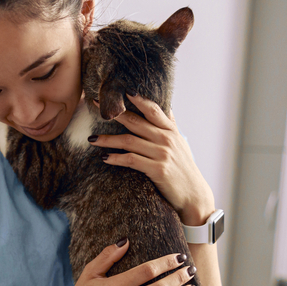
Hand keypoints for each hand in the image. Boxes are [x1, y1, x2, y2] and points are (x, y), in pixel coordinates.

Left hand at [89, 94, 215, 225]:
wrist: (194, 195)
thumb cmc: (184, 168)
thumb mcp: (181, 143)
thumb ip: (171, 125)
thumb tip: (167, 107)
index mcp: (171, 130)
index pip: (152, 108)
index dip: (137, 98)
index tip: (119, 89)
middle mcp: (167, 139)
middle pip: (135, 121)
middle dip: (114, 113)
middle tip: (96, 105)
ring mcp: (162, 154)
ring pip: (129, 141)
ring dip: (108, 139)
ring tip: (92, 139)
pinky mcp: (158, 169)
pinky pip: (131, 160)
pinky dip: (116, 158)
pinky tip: (105, 157)